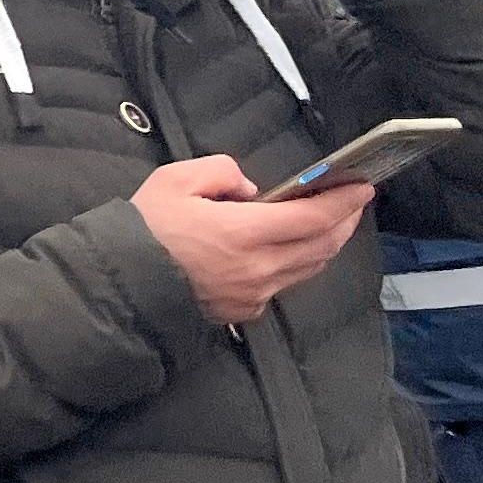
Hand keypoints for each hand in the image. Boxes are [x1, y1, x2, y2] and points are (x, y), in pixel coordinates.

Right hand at [130, 154, 372, 325]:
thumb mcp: (175, 180)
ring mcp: (254, 294)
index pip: (312, 217)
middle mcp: (258, 268)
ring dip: (326, 243)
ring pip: (308, 267)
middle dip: (344, 221)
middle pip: (321, 245)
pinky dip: (297, 263)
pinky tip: (291, 248)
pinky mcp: (244, 311)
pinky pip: (284, 284)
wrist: (120, 284)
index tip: (362, 186)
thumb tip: (251, 189)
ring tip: (330, 222)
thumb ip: (222, 171)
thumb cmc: (144, 229)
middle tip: (352, 201)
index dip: (343, 201)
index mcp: (242, 233)